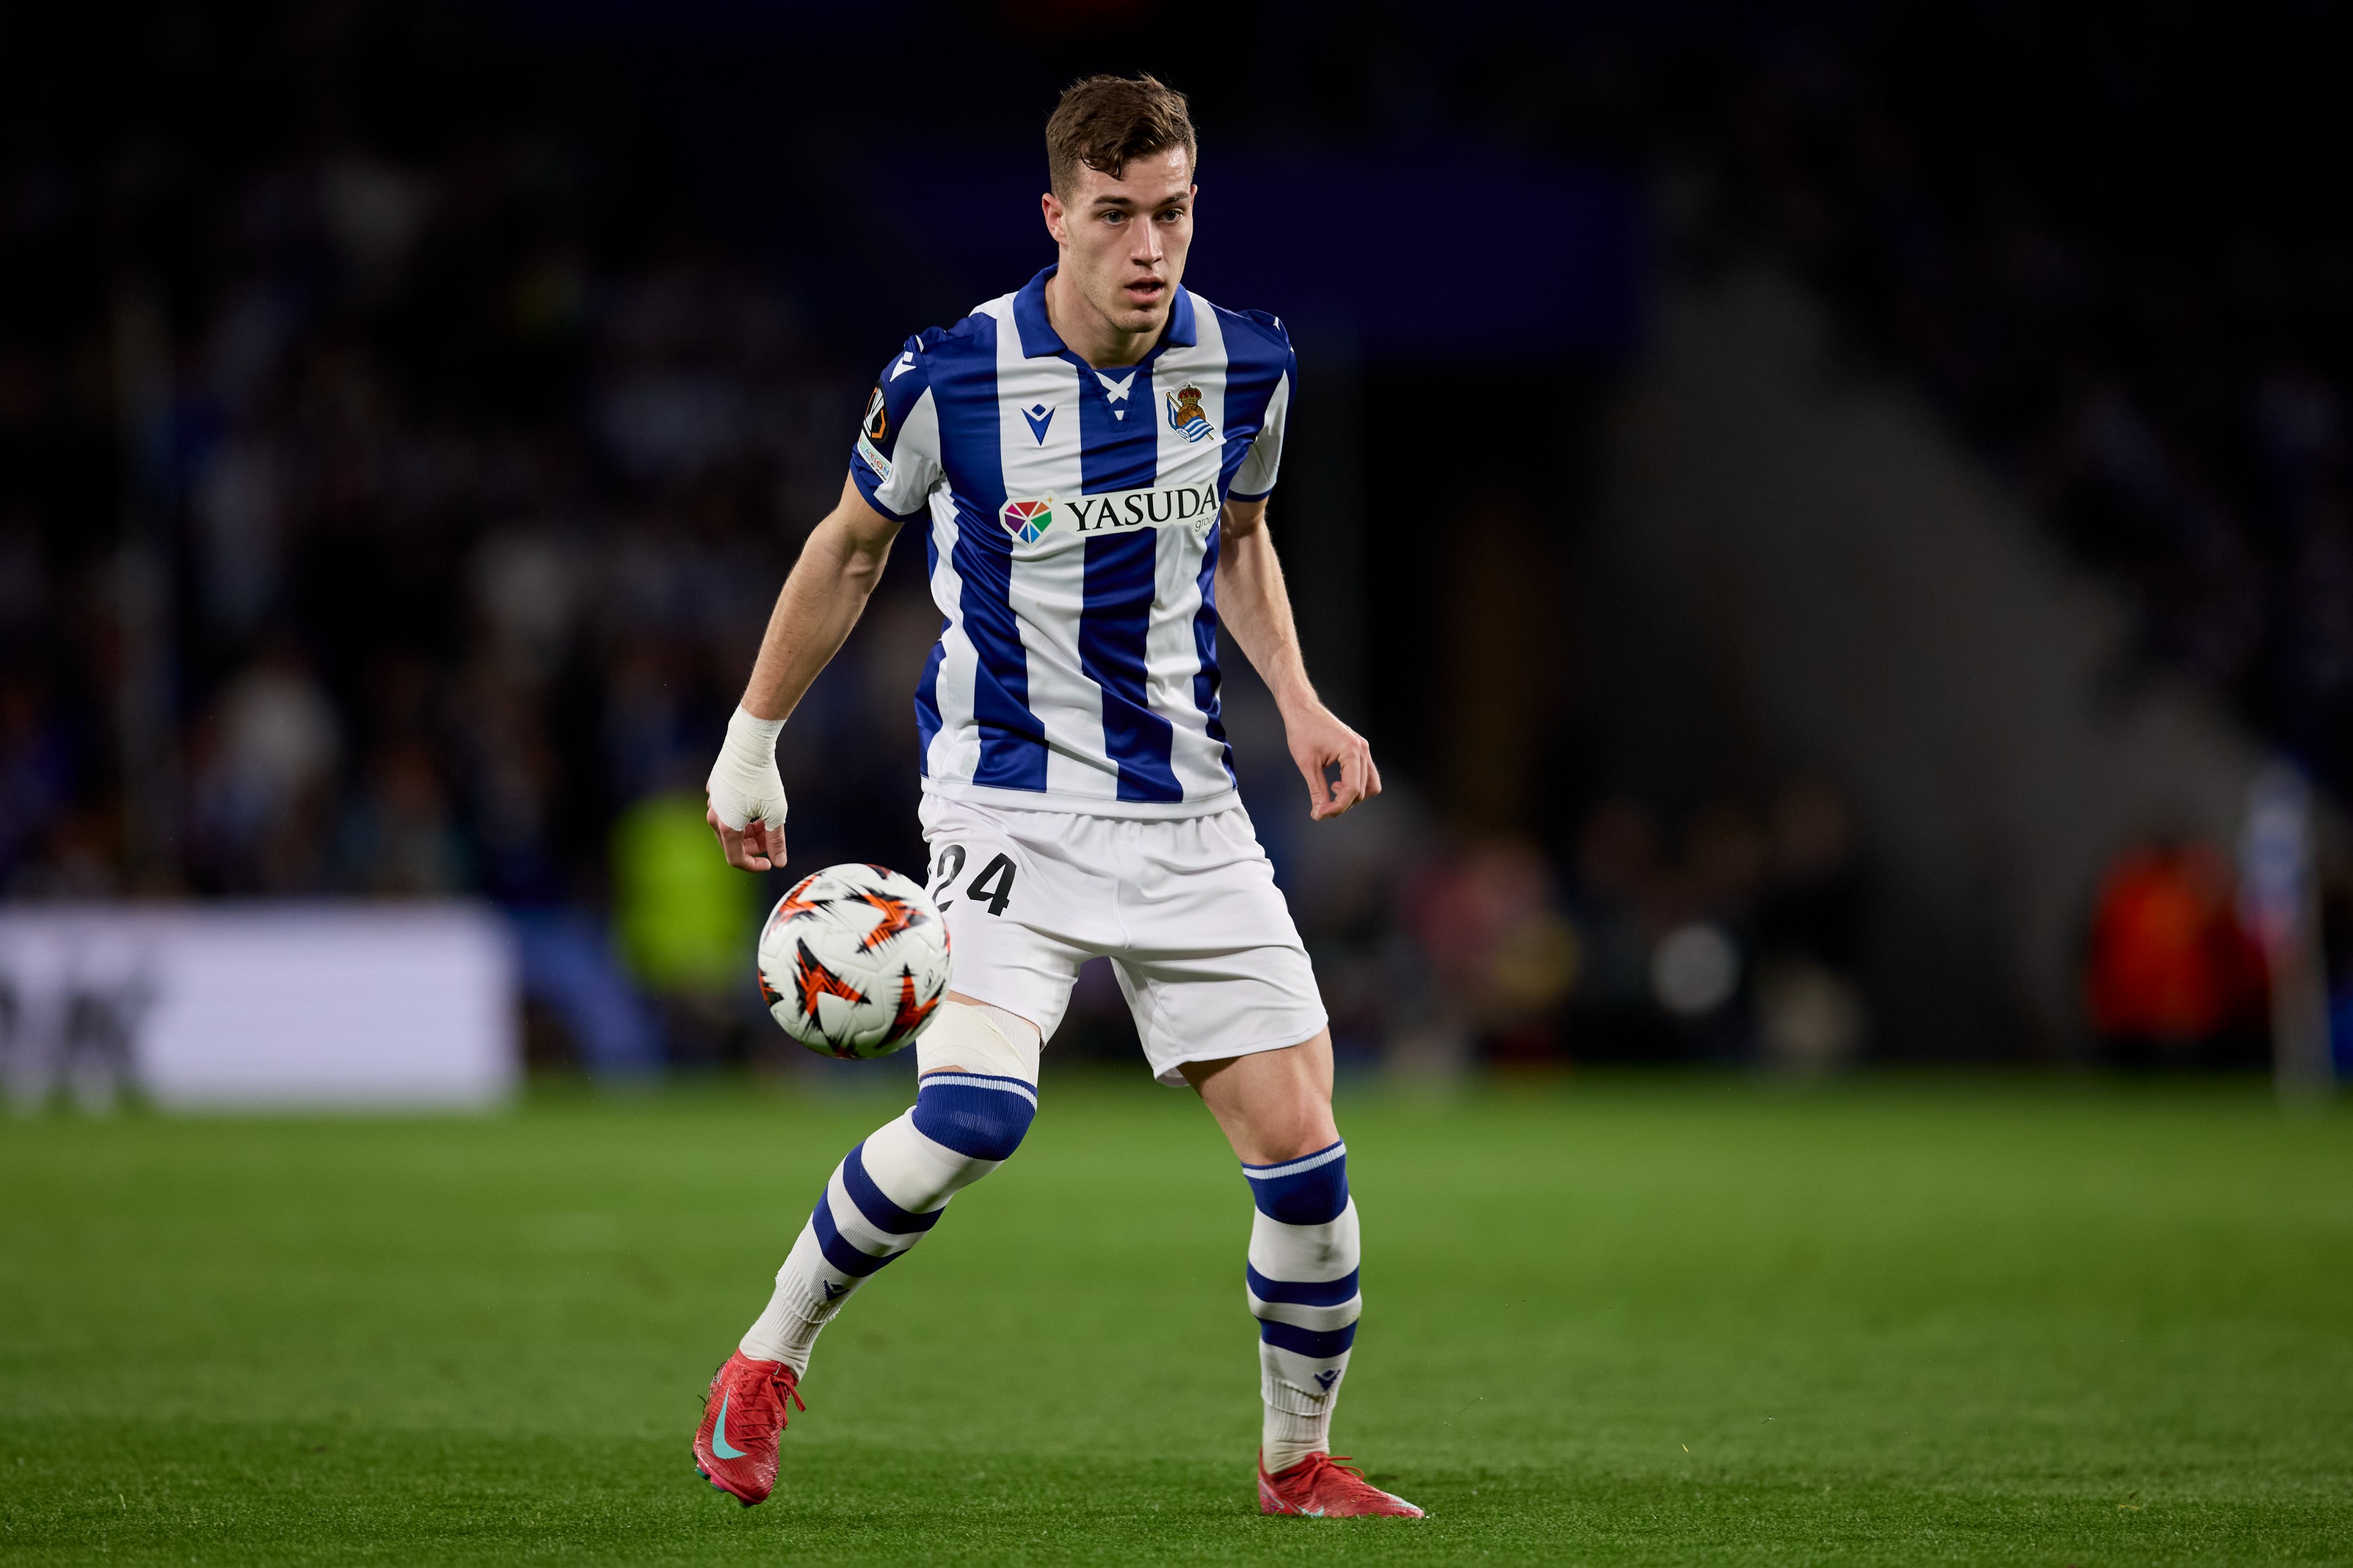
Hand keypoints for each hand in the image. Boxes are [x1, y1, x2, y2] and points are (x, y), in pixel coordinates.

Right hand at [706, 707, 788, 870]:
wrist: (748, 745)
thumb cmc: (763, 780)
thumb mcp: (776, 813)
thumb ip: (776, 841)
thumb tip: (779, 862)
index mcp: (726, 827)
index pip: (736, 859)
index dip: (754, 865)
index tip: (770, 862)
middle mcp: (713, 817)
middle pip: (733, 843)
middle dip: (754, 845)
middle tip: (773, 835)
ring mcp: (712, 802)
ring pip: (729, 825)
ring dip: (748, 829)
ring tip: (767, 817)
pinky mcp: (715, 788)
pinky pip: (727, 808)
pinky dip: (742, 813)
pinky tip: (756, 802)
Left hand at [1284, 701, 1380, 820]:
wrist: (1302, 710)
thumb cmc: (1302, 731)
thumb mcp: (1307, 764)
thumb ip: (1317, 790)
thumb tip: (1320, 813)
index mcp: (1352, 751)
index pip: (1352, 790)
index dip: (1336, 807)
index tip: (1318, 814)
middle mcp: (1362, 750)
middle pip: (1362, 791)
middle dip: (1342, 804)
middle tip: (1320, 808)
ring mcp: (1363, 749)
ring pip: (1370, 785)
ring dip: (1352, 796)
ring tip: (1330, 791)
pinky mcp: (1359, 750)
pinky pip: (1365, 775)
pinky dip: (1353, 785)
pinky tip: (1334, 783)